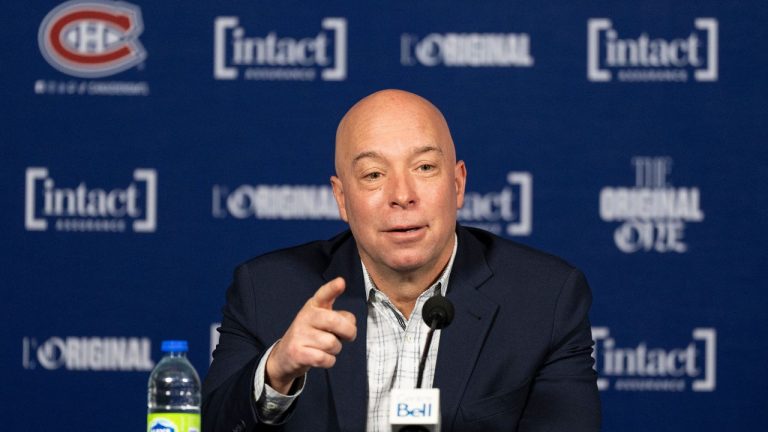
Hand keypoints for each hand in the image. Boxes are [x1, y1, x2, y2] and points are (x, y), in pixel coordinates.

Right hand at [265, 277, 356, 392]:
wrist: (285, 355)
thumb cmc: (311, 335)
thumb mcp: (322, 320)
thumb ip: (340, 317)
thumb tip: (350, 324)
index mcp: (313, 306)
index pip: (323, 295)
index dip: (332, 288)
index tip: (341, 282)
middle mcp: (305, 317)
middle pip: (334, 321)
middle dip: (348, 331)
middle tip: (349, 336)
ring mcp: (299, 335)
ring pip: (332, 343)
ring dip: (336, 350)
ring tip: (326, 348)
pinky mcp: (297, 353)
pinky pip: (325, 358)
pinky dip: (329, 361)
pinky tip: (322, 357)